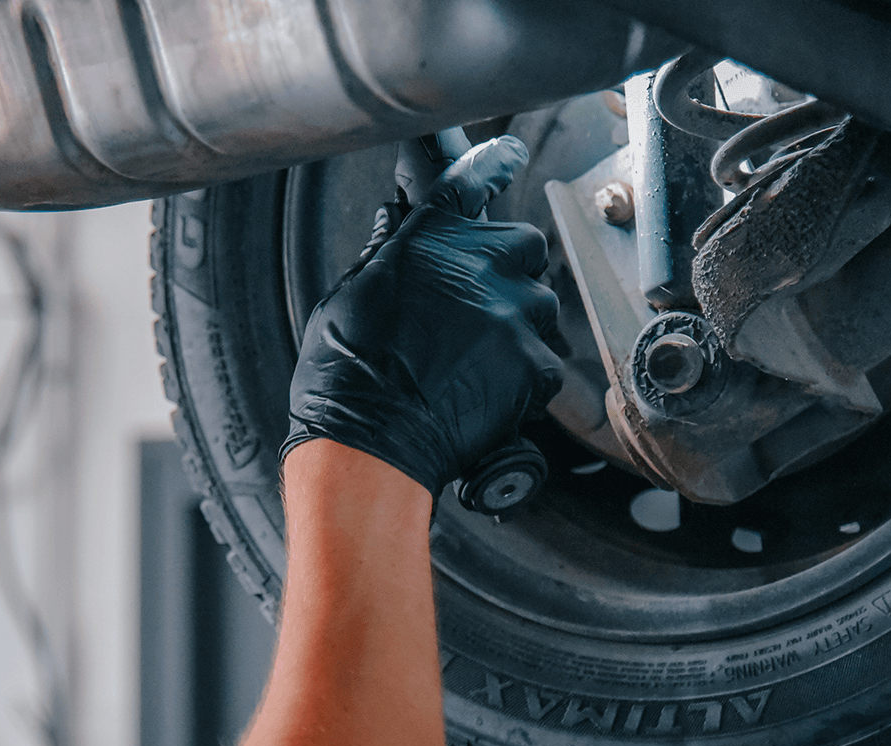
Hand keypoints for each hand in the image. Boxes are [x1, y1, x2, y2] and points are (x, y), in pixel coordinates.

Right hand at [281, 135, 565, 496]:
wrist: (369, 444)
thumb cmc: (346, 378)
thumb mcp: (348, 300)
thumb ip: (384, 258)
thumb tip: (393, 226)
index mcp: (428, 239)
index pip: (472, 180)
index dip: (494, 162)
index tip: (508, 155)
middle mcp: (479, 264)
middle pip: (524, 245)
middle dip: (508, 268)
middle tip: (477, 304)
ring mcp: (513, 314)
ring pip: (539, 305)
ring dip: (516, 325)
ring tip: (472, 361)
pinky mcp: (535, 363)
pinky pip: (544, 360)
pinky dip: (522, 376)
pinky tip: (482, 391)